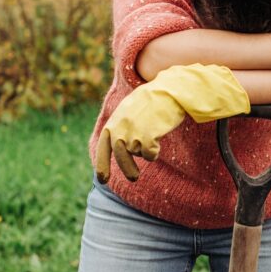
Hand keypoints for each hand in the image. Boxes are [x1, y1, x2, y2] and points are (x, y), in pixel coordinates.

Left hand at [95, 64, 249, 182]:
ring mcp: (132, 133)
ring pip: (139, 153)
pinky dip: (155, 150)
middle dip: (127, 168)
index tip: (102, 180)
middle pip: (120, 156)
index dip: (102, 165)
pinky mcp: (145, 138)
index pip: (103, 147)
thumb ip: (120, 126)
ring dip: (147, 149)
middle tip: (134, 178)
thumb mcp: (129, 110)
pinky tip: (159, 136)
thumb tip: (118, 146)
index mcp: (114, 121)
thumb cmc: (152, 99)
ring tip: (154, 132)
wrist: (168, 91)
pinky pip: (150, 154)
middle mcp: (119, 129)